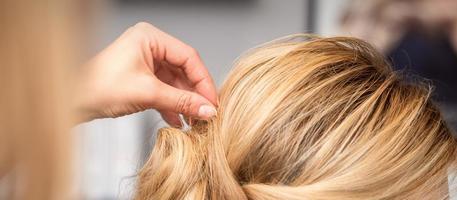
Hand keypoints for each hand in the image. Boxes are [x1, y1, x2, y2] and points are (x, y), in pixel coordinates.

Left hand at [77, 22, 217, 125]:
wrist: (73, 101)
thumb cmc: (100, 88)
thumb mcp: (148, 94)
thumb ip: (181, 101)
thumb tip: (208, 109)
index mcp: (150, 38)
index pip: (188, 57)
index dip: (203, 80)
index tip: (212, 101)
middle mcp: (149, 46)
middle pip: (183, 70)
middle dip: (194, 93)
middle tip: (206, 112)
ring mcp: (145, 62)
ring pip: (174, 82)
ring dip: (184, 102)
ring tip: (194, 120)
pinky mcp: (141, 77)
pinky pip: (163, 89)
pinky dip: (171, 105)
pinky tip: (179, 120)